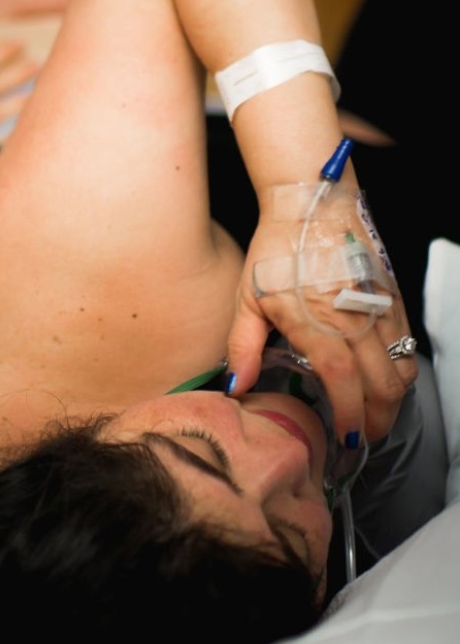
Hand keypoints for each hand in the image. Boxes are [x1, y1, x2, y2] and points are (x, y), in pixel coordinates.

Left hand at [225, 196, 417, 444]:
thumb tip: (236, 386)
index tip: (346, 439)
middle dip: (377, 421)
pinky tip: (384, 376)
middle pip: (384, 388)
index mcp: (319, 324)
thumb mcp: (248, 297)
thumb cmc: (277, 248)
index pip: (344, 386)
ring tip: (375, 412)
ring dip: (393, 399)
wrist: (312, 203)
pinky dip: (401, 368)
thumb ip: (242, 346)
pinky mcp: (391, 297)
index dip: (350, 419)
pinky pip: (407, 343)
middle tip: (363, 436)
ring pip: (402, 369)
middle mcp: (355, 320)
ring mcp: (378, 308)